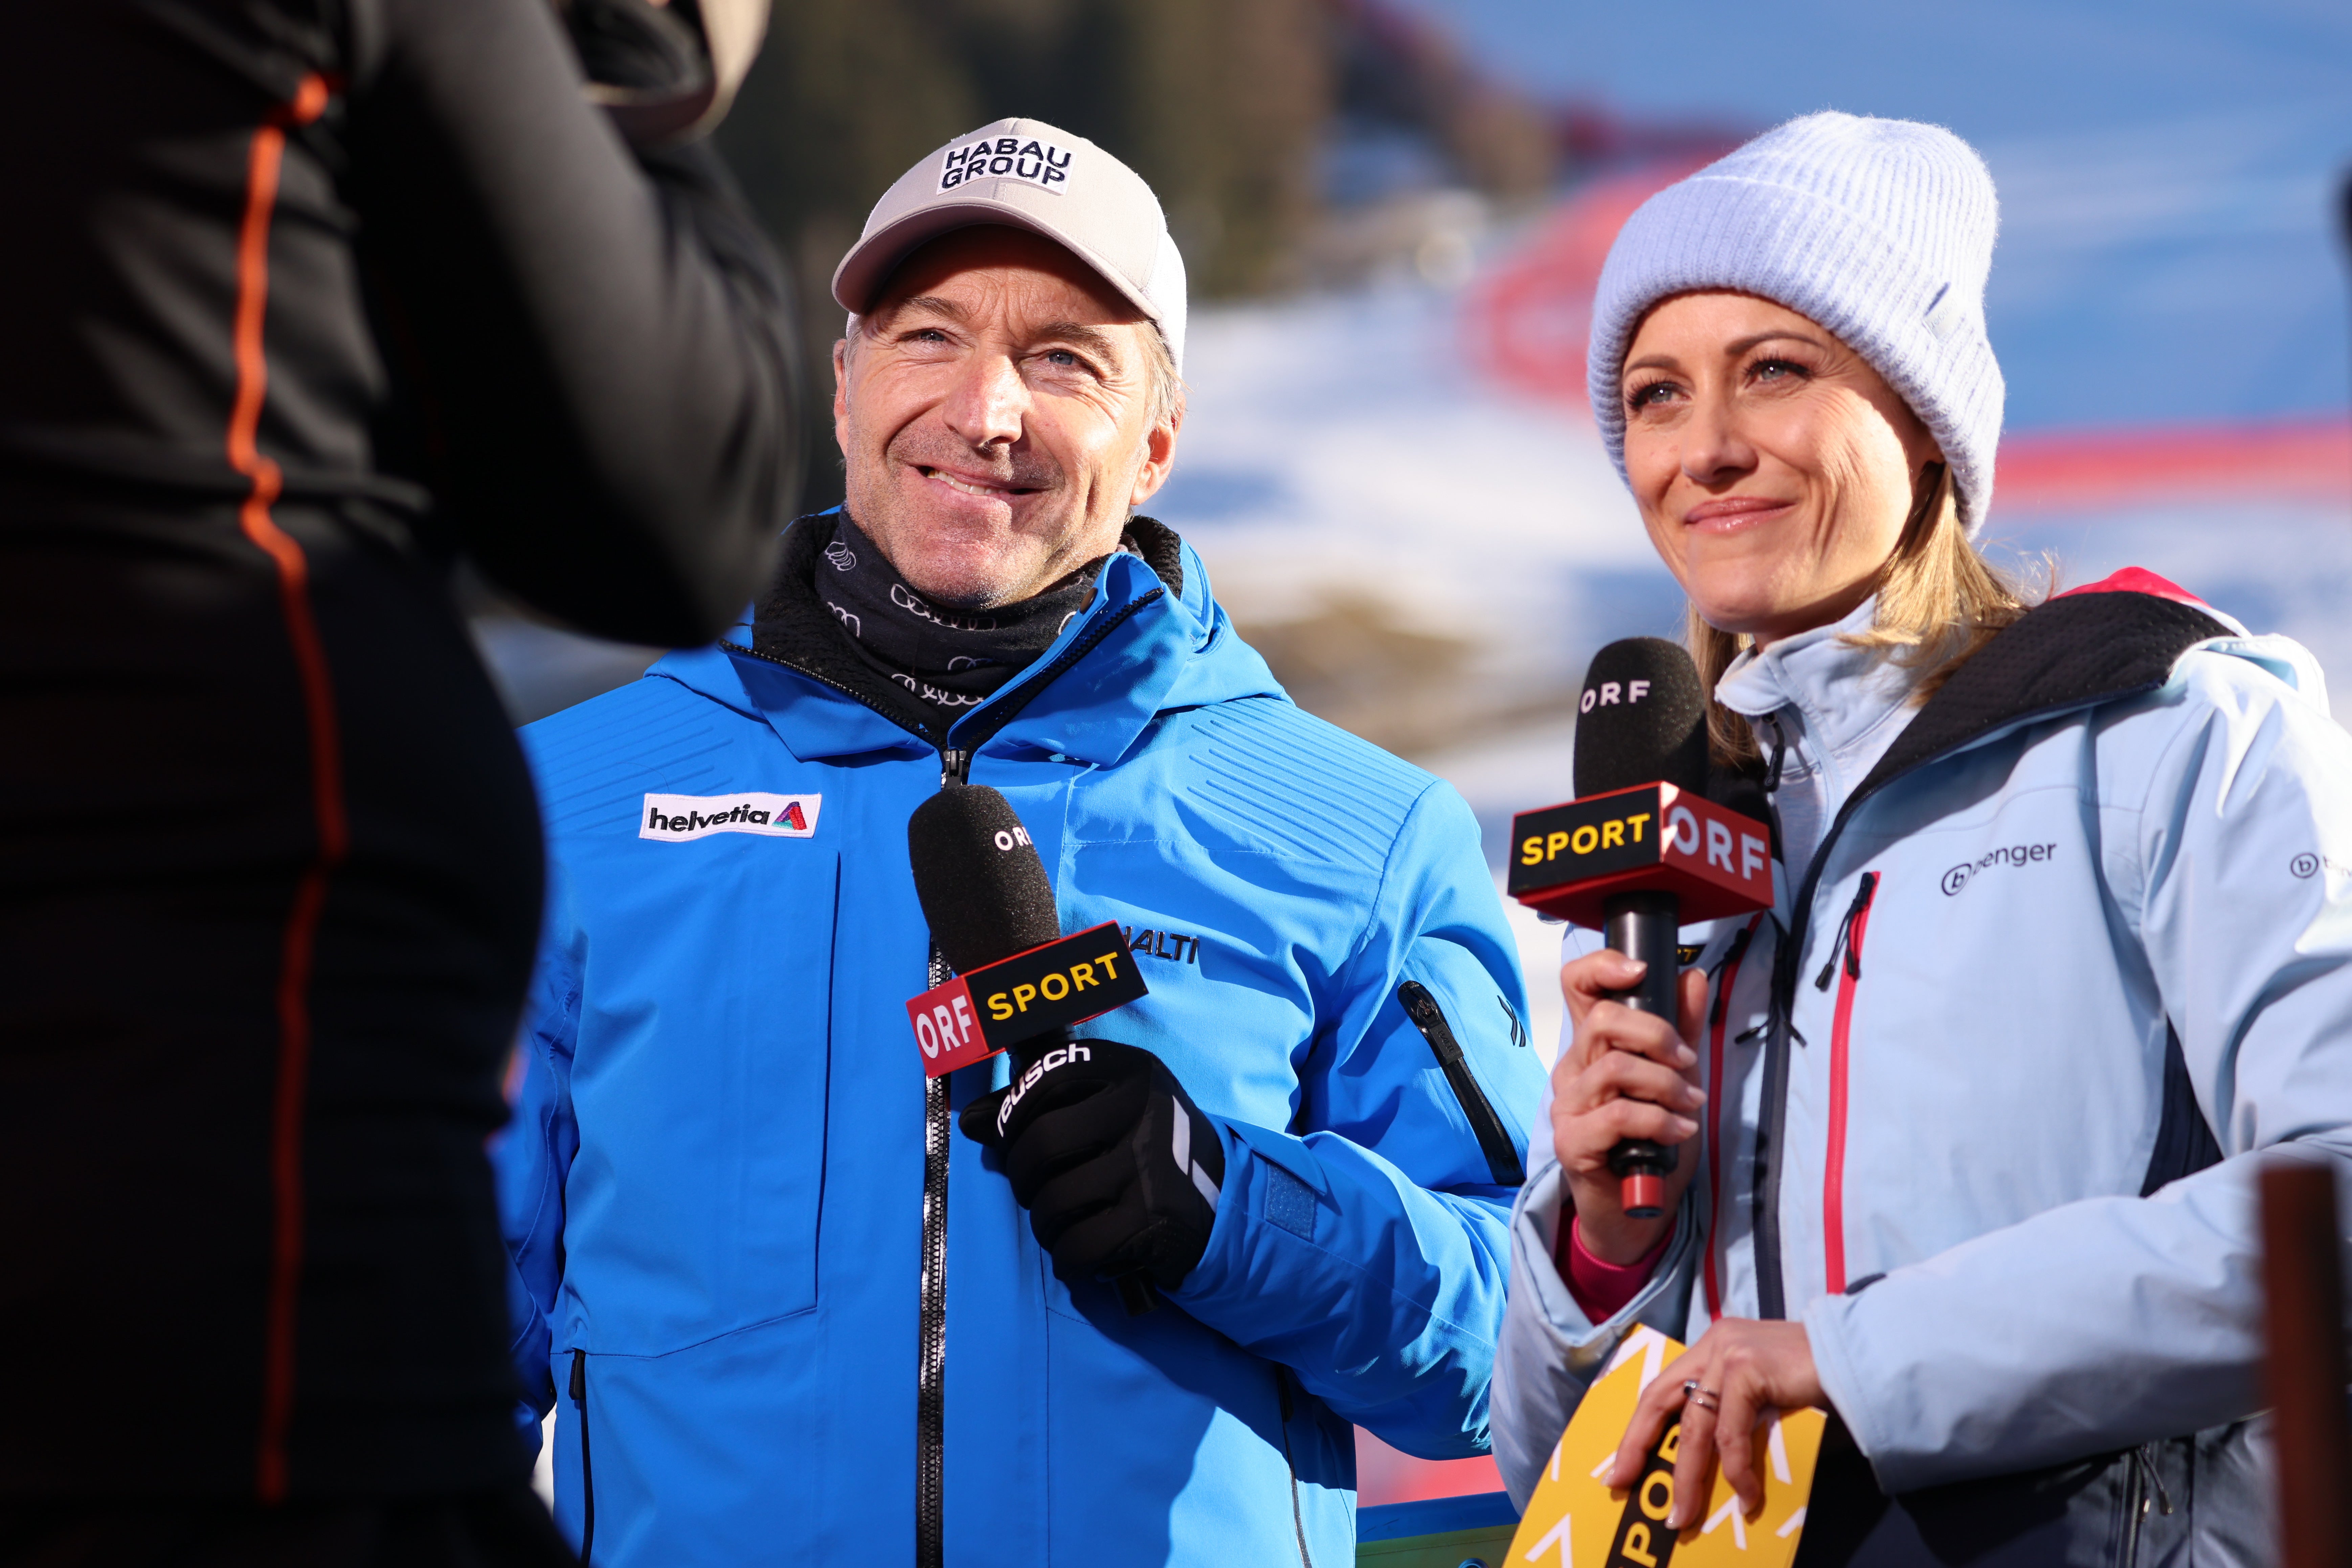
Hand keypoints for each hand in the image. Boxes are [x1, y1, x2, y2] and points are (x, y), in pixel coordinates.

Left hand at [960, 1039, 1223, 1288]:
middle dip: (1024, 1177)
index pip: (1048, 1076)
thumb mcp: (1107, 1108)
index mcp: (1131, 1071)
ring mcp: (1149, 1167)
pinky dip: (1070, 1258)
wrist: (1224, 1203)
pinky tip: (1083, 1251)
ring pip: (1053, 1202)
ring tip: (1066, 1221)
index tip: (1013, 1138)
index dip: (1014, 1113)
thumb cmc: (1148, 1149)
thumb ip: (1038, 1107)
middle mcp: (1143, 1111)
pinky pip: (1077, 1248)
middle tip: (1038, 1188)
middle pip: (1040, 1144)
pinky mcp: (1154, 1222)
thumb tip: (970, 1121)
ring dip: (1046, 1223)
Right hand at [1550, 949, 1707, 1262]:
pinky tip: (1678, 1131)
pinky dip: (1660, 1119)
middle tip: (1686, 1061)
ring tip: (1691, 1105)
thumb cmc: (1652, 1141)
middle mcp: (1573, 1070)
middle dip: (1656, 1034)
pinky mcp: (1572, 1141)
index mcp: (1592, 1047)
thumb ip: (1682, 1029)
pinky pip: (1619, 1114)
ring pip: (1615, 1068)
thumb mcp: (1676, 1078)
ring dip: (1666, 1084)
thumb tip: (1692, 977)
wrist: (1638, 1208)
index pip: (1577, 986)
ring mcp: (1567, 1106)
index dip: (1601, 966)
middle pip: (1601, 1020)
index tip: (1640, 970)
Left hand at [1609, 1319, 1824, 1525]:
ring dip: (1687, 1476)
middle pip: (1661, 1400)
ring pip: (1694, 1425)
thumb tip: (1709, 1474)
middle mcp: (1715, 1343)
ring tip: (1684, 1515)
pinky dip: (1736, 1470)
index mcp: (1715, 1347)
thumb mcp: (1765, 1403)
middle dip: (1638, 1447)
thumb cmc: (1822, 1388)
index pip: (1663, 1390)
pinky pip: (1730, 1432)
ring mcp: (1728, 1352)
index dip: (1638, 1430)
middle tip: (1625, 1486)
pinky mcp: (1746, 1367)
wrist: (1867, 1361)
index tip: (1621, 1467)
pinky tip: (1747, 1497)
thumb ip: (1735, 1424)